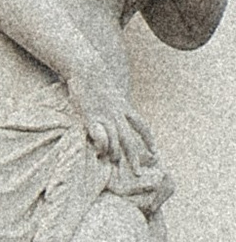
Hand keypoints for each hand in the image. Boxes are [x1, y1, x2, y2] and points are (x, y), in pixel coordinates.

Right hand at [66, 61, 157, 176]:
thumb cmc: (95, 78)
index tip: (155, 153)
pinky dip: (102, 145)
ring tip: (115, 164)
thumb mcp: (111, 92)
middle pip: (130, 139)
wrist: (86, 68)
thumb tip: (117, 110)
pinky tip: (100, 152)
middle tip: (138, 174)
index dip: (149, 140)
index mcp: (124, 107)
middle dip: (135, 157)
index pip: (142, 126)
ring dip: (117, 154)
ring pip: (116, 139)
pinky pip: (99, 135)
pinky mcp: (90, 116)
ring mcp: (105, 115)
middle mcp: (118, 113)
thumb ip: (115, 103)